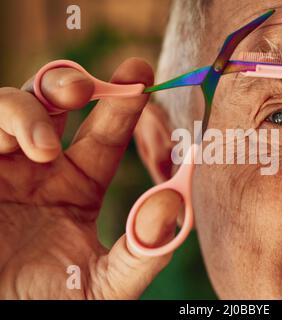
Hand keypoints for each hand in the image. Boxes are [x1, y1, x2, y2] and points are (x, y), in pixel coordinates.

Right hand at [0, 58, 180, 298]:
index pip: (106, 134)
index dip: (125, 105)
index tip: (142, 75)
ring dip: (33, 110)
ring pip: (17, 103)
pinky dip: (7, 123)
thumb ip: (144, 251)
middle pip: (61, 103)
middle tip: (93, 86)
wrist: (0, 316)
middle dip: (77, 82)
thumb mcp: (105, 283)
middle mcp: (41, 167)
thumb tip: (175, 203)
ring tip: (45, 150)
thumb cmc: (47, 304)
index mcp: (77, 186)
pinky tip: (28, 151)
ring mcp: (3, 164)